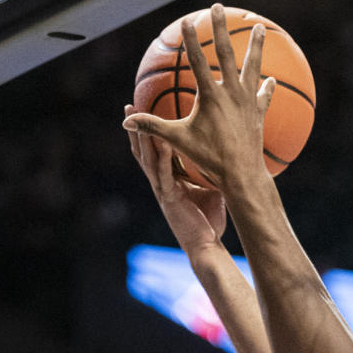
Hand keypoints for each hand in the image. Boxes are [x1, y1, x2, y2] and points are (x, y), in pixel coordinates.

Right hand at [123, 3, 273, 189]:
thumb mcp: (178, 141)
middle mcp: (231, 93)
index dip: (190, 39)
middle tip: (218, 7)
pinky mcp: (259, 113)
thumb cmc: (209, 159)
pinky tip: (271, 79)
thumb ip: (152, 127)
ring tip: (259, 27)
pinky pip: (263, 96)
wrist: (242, 176)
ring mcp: (247, 102)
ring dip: (256, 46)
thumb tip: (126, 122)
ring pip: (253, 66)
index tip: (187, 20)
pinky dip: (267, 87)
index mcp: (210, 96)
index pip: (196, 60)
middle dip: (220, 28)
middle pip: (226, 53)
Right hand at [124, 105, 226, 257]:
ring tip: (137, 116)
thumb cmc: (210, 222)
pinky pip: (164, 175)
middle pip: (143, 151)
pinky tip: (165, 141)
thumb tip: (223, 152)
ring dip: (143, 137)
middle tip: (129, 104)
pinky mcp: (169, 200)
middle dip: (136, 128)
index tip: (142, 109)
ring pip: (148, 160)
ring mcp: (163, 192)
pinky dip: (164, 158)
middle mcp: (162, 184)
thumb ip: (209, 171)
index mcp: (168, 180)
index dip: (147, 132)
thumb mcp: (211, 190)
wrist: (207, 247)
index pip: (154, 152)